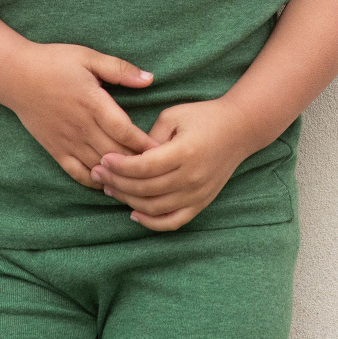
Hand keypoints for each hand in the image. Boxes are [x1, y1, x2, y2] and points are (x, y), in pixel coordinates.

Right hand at [6, 42, 159, 188]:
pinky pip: (78, 173)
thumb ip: (119, 69)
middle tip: (161, 171)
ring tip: (141, 182)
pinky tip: (110, 183)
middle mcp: (81, 126)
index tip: (164, 151)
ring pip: (99, 167)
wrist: (14, 76)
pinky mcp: (55, 149)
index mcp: (92, 102)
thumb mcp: (88, 57)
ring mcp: (67, 141)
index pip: (124, 130)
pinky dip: (95, 181)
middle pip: (115, 153)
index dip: (145, 144)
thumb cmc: (54, 62)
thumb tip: (149, 79)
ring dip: (120, 176)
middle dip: (139, 164)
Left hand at [90, 96, 255, 230]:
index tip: (103, 160)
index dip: (120, 166)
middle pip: (145, 189)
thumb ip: (150, 137)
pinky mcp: (201, 202)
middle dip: (117, 182)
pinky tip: (134, 213)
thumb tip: (128, 157)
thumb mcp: (175, 115)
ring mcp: (198, 193)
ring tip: (110, 188)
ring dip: (128, 201)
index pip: (144, 166)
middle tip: (98, 174)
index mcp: (185, 152)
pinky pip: (173, 222)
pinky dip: (152, 222)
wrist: (240, 129)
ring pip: (155, 207)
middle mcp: (192, 177)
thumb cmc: (204, 116)